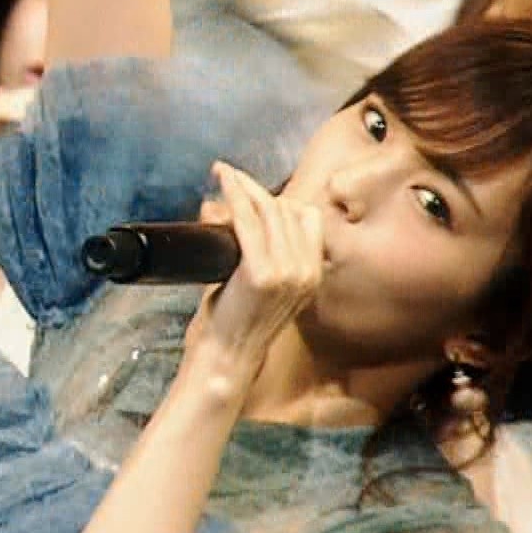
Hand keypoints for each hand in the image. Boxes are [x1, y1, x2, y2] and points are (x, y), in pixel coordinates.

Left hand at [184, 161, 322, 368]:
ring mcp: (287, 272)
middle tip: (231, 179)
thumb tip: (218, 207)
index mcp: (313, 274)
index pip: (307, 219)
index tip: (254, 191)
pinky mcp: (261, 273)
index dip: (281, 200)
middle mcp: (307, 272)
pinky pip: (248, 219)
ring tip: (224, 176)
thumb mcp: (258, 282)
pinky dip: (234, 193)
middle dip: (258, 190)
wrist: (226, 356)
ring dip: (245, 187)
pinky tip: (223, 178)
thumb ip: (253, 248)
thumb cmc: (234, 323)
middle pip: (287, 210)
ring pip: (269, 210)